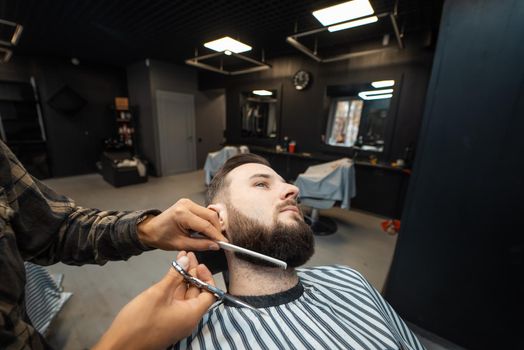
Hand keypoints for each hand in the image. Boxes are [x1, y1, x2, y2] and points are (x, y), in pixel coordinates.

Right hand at [93, 252, 215, 349]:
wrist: (120, 345)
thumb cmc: (139, 321)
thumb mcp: (158, 293)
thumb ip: (175, 275)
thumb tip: (187, 259)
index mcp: (192, 314)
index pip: (210, 293)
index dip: (206, 277)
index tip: (198, 264)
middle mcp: (188, 318)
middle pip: (197, 292)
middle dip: (193, 272)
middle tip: (188, 255)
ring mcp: (177, 319)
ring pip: (185, 295)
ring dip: (183, 277)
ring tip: (181, 258)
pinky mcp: (166, 319)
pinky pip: (176, 301)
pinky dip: (175, 286)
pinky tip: (171, 274)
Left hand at [137, 198, 226, 250]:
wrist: (150, 229)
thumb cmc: (161, 237)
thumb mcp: (181, 244)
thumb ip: (200, 245)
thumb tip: (215, 245)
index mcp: (182, 214)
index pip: (205, 225)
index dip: (216, 235)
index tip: (224, 243)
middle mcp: (186, 205)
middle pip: (210, 216)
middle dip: (217, 229)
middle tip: (219, 241)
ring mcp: (188, 202)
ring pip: (209, 213)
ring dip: (213, 225)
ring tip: (212, 237)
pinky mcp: (189, 203)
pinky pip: (204, 212)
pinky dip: (207, 222)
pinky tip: (206, 231)